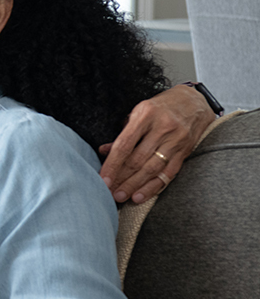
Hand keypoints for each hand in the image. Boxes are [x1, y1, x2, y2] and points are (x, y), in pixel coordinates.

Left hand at [98, 85, 215, 203]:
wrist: (195, 101)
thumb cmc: (161, 107)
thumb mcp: (138, 112)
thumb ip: (123, 133)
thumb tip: (103, 151)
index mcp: (146, 115)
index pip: (125, 144)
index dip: (112, 164)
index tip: (102, 179)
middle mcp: (163, 128)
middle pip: (138, 159)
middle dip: (121, 179)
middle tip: (108, 192)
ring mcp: (176, 140)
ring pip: (152, 169)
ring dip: (135, 185)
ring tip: (121, 197)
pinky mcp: (186, 151)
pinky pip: (168, 173)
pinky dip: (153, 186)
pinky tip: (141, 195)